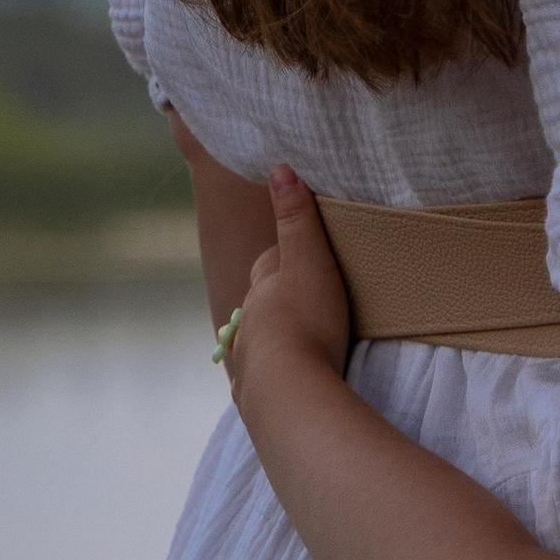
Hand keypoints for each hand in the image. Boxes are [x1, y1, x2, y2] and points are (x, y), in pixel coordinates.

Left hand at [222, 168, 351, 408]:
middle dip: (273, 295)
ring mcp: (250, 357)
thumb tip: (279, 168)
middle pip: (260, 300)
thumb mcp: (310, 261)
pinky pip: (260, 378)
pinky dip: (268, 374)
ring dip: (269, 335)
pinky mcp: (257, 392)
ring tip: (292, 338)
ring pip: (256, 338)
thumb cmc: (306, 321)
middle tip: (297, 294)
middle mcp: (250, 320)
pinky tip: (279, 378)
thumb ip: (297, 218)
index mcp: (263, 286)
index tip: (301, 251)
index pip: (271, 262)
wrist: (290, 390)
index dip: (285, 254)